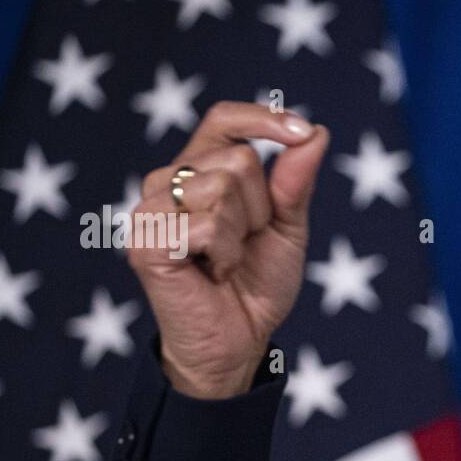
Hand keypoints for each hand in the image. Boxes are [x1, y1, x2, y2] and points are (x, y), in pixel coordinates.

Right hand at [127, 101, 329, 398]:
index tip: (301, 132)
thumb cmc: (257, 284)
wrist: (239, 341)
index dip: (263, 118)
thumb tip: (315, 133)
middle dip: (261, 208)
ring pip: (223, 188)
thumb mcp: (287, 228)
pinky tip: (213, 274)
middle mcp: (167, 181)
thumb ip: (296, 182)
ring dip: (242, 234)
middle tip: (244, 244)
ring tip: (227, 261)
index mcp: (199, 169)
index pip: (224, 119)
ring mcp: (152, 209)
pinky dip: (225, 255)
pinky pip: (208, 225)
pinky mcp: (146, 241)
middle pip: (239, 158)